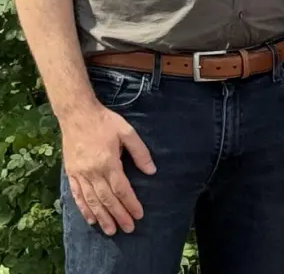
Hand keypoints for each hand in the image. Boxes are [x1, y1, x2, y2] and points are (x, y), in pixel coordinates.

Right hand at [59, 102, 155, 235]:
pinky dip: (83, 208)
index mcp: (108, 162)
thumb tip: (151, 171)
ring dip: (102, 217)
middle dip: (118, 216)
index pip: (121, 189)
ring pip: (91, 201)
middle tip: (128, 229)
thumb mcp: (127, 132)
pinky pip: (76, 195)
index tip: (139, 215)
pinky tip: (90, 218)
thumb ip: (140, 152)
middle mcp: (92, 172)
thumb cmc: (105, 122)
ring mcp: (80, 174)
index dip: (130, 204)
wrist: (77, 115)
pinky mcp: (71, 173)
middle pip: (107, 199)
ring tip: (110, 230)